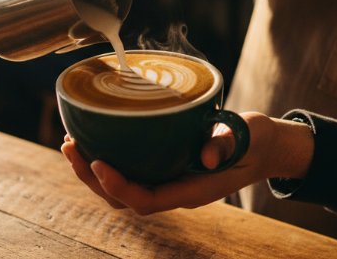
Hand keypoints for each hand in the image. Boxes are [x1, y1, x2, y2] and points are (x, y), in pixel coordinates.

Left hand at [59, 112, 314, 214]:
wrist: (265, 147)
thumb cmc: (255, 141)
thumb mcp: (248, 137)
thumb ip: (227, 142)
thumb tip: (209, 155)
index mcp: (191, 191)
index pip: (145, 200)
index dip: (117, 186)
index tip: (99, 161)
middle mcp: (174, 191)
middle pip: (122, 199)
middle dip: (92, 178)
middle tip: (71, 147)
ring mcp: (167, 181)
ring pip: (120, 188)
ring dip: (91, 170)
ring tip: (71, 144)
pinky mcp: (163, 167)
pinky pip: (128, 171)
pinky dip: (106, 159)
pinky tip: (92, 138)